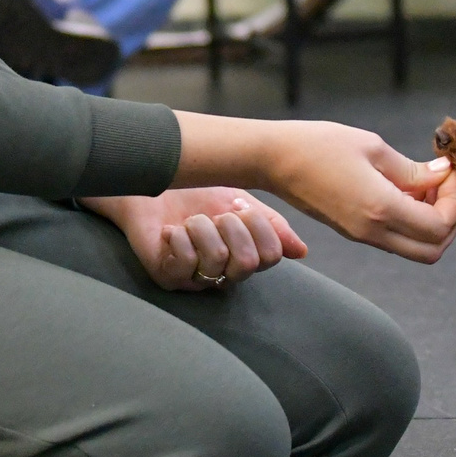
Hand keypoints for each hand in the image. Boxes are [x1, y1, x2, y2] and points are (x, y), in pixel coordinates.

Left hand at [85, 188, 306, 292]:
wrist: (154, 179)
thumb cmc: (197, 190)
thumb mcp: (241, 202)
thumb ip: (271, 225)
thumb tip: (300, 251)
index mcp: (244, 254)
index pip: (271, 256)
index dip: (258, 226)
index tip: (240, 205)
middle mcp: (223, 272)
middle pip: (248, 263)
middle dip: (233, 227)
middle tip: (215, 213)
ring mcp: (195, 277)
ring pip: (217, 259)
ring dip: (202, 227)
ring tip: (189, 219)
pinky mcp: (167, 276)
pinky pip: (186, 262)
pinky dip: (180, 236)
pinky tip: (170, 230)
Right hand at [171, 112, 455, 264]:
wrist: (273, 160)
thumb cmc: (318, 144)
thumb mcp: (372, 146)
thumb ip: (411, 168)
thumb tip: (443, 174)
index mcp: (380, 208)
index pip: (440, 226)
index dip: (455, 201)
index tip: (450, 173)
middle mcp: (373, 231)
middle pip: (433, 251)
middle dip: (450, 221)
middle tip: (444, 187)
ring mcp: (362, 236)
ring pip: (416, 250)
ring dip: (431, 224)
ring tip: (424, 186)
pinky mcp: (353, 232)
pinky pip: (395, 239)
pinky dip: (411, 222)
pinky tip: (404, 190)